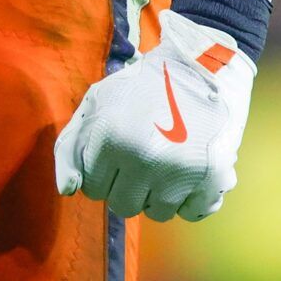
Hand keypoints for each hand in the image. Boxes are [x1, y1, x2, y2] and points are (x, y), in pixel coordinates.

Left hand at [54, 9, 254, 220]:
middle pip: (123, 206)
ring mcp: (179, 171)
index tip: (118, 153)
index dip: (104, 172)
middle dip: (128, 186)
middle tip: (142, 157)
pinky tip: (188, 171)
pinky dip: (190, 199)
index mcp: (109, 137)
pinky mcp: (212, 178)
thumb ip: (70, 147)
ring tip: (165, 160)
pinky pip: (191, 214)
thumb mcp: (96, 103)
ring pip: (156, 213)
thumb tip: (67, 191)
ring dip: (158, 193)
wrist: (202, 66)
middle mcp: (143, 158)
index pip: (93, 188)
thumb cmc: (142, 86)